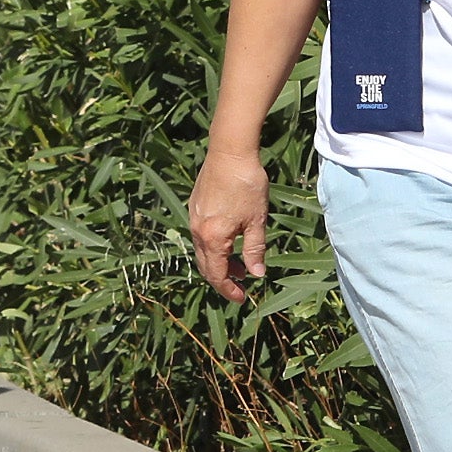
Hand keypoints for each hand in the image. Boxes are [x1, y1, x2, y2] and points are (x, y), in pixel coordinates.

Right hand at [188, 147, 269, 300]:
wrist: (229, 153)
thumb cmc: (247, 185)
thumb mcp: (257, 221)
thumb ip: (255, 250)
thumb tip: (257, 274)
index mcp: (213, 238)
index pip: (217, 275)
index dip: (228, 290)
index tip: (242, 298)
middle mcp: (198, 231)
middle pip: (206, 266)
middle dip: (223, 279)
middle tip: (241, 285)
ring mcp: (193, 219)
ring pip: (203, 251)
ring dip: (220, 262)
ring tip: (241, 263)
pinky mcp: (194, 208)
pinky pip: (201, 236)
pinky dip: (214, 247)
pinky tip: (230, 240)